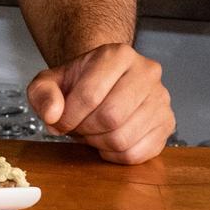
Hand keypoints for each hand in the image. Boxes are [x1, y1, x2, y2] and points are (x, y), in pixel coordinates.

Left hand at [27, 42, 172, 164]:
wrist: (104, 83)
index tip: (58, 121)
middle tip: (76, 127)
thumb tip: (52, 114)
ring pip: (124, 138)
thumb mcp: (50, 81)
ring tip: (91, 131)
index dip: (68, 116)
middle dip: (85, 129)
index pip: (91, 93)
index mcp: (118, 54)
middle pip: (111, 117)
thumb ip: (42, 93)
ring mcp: (161, 99)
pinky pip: (137, 154)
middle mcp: (147, 72)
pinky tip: (106, 141)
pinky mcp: (167, 124)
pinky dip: (114, 155)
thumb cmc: (78, 83)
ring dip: (98, 143)